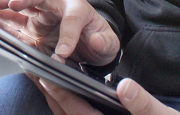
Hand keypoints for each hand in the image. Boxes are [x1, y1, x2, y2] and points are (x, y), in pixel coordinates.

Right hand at [0, 0, 118, 64]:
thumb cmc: (98, 39)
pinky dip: (0, 18)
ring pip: (23, 6)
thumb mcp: (109, 43)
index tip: (63, 54)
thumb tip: (95, 40)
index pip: (71, 19)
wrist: (90, 42)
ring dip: (7, 5)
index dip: (67, 36)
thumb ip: (105, 41)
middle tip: (14, 3)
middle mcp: (57, 8)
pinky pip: (14, 21)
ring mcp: (42, 17)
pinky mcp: (31, 28)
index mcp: (78, 10)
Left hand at [32, 76, 179, 114]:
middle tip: (34, 69)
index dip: (61, 95)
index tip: (46, 75)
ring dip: (55, 98)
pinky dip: (66, 103)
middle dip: (50, 94)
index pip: (78, 114)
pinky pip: (76, 114)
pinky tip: (63, 86)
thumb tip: (126, 88)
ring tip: (41, 73)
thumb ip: (145, 107)